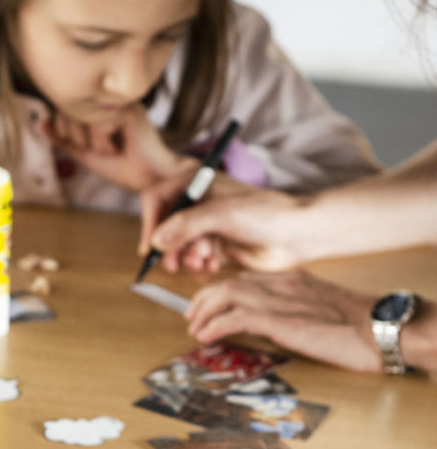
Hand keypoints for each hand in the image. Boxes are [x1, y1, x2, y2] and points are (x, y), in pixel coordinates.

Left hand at [43, 104, 181, 191]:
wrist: (154, 179)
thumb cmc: (125, 167)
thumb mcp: (86, 154)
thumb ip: (64, 139)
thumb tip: (41, 123)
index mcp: (99, 107)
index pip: (65, 106)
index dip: (64, 128)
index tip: (81, 145)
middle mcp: (108, 100)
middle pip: (70, 107)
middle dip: (76, 136)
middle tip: (97, 150)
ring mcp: (120, 101)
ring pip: (84, 115)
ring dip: (93, 142)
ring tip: (112, 150)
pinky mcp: (130, 109)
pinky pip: (100, 122)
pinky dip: (104, 142)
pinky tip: (120, 147)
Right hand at [144, 183, 308, 273]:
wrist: (297, 234)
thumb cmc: (267, 214)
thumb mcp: (222, 214)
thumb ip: (186, 225)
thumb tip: (156, 240)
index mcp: (197, 182)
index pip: (158, 199)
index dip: (151, 223)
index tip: (151, 248)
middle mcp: (199, 202)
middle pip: (165, 225)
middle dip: (170, 247)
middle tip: (174, 264)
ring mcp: (207, 224)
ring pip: (178, 245)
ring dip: (186, 257)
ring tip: (204, 261)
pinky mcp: (216, 244)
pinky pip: (193, 257)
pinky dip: (198, 265)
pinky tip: (213, 266)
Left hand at [186, 270, 383, 372]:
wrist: (381, 328)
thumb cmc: (363, 327)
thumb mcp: (324, 313)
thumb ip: (299, 312)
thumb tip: (282, 326)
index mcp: (295, 280)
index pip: (248, 278)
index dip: (222, 291)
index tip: (210, 304)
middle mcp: (283, 284)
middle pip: (231, 282)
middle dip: (205, 299)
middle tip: (192, 316)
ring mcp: (280, 299)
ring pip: (226, 294)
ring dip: (204, 312)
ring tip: (194, 327)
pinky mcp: (279, 319)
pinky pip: (235, 317)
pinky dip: (215, 325)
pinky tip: (204, 337)